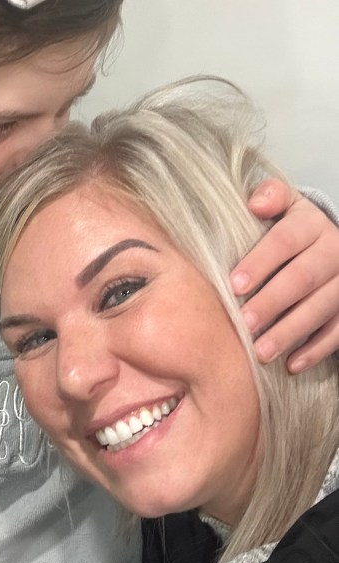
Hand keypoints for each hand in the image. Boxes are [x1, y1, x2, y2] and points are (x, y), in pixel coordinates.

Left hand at [231, 179, 338, 371]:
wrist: (325, 243)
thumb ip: (269, 197)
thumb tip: (256, 203)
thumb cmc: (287, 228)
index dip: (260, 262)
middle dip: (273, 302)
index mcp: (310, 224)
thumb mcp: (282, 206)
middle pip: (304, 277)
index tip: (234, 284)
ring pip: (323, 307)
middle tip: (245, 323)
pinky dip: (316, 349)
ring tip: (262, 352)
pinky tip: (292, 365)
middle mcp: (334, 250)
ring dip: (291, 331)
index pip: (285, 240)